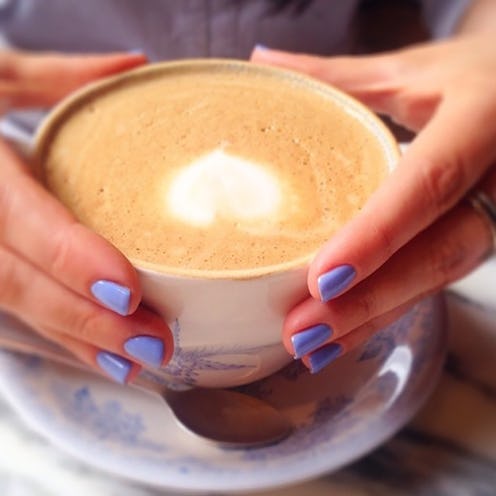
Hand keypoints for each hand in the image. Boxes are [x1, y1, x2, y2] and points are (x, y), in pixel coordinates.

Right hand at [0, 50, 173, 382]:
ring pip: (17, 308)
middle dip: (87, 319)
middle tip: (153, 343)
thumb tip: (132, 64)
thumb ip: (54, 77)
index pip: (21, 221)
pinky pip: (17, 309)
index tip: (129, 290)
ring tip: (137, 360)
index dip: (72, 259)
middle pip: (20, 283)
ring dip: (79, 339)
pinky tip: (103, 354)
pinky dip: (62, 335)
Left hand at [251, 36, 495, 372]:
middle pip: (435, 254)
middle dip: (367, 301)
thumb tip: (262, 61)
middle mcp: (495, 178)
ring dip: (371, 321)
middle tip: (301, 333)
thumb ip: (338, 74)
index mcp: (481, 120)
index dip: (377, 236)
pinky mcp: (479, 239)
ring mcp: (494, 216)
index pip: (427, 184)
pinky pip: (432, 283)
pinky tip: (340, 338)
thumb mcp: (411, 71)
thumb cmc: (474, 77)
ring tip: (310, 347)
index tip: (322, 279)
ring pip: (435, 281)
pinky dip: (385, 314)